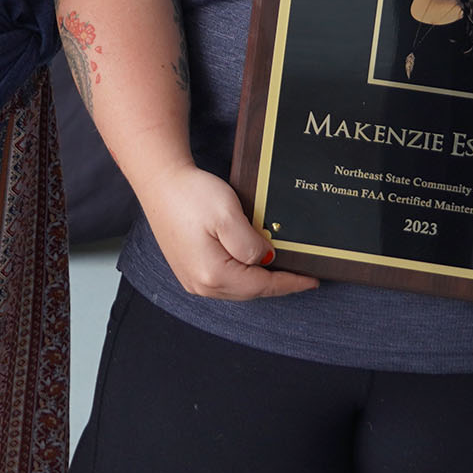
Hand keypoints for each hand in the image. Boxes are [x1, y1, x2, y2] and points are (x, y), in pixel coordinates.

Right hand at [135, 164, 316, 301]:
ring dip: (259, 282)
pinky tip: (252, 266)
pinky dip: (242, 276)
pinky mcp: (188, 268)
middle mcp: (200, 284)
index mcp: (213, 274)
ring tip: (282, 272)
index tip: (312, 281)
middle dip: (277, 285)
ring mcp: (191, 279)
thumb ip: (251, 244)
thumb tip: (265, 259)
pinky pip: (223, 280)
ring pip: (236, 288)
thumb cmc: (191, 195)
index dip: (290, 284)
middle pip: (249, 291)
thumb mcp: (229, 215)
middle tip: (302, 277)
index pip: (262, 286)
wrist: (159, 181)